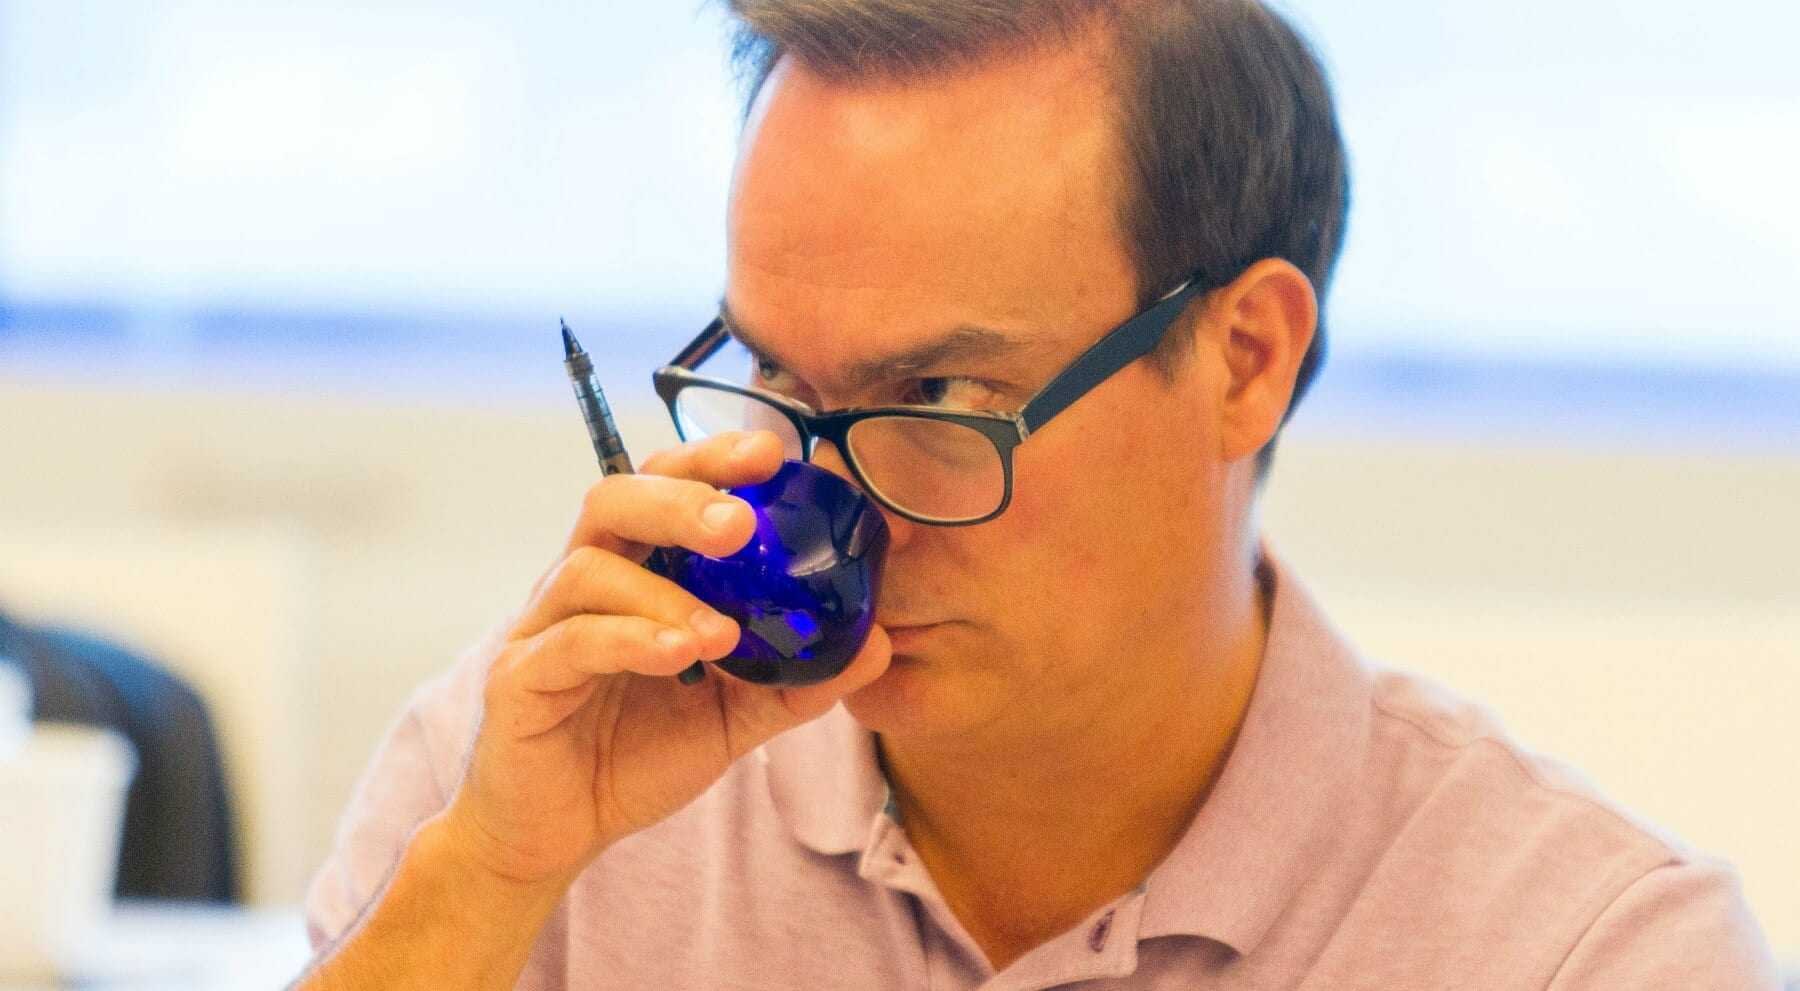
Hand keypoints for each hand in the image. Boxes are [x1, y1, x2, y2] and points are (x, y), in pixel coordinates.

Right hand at [440, 431, 891, 887]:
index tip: (771, 452)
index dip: (711, 459)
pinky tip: (677, 657)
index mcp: (635, 570)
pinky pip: (569, 642)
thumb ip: (799, 678)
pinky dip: (628, 641)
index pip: (665, 486)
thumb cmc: (638, 753)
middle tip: (742, 523)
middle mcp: (584, 582)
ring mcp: (543, 626)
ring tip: (721, 634)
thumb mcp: (736, 715)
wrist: (558, 833)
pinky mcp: (518, 679)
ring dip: (663, 592)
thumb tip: (880, 643)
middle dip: (681, 498)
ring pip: (589, 568)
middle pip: (615, 499)